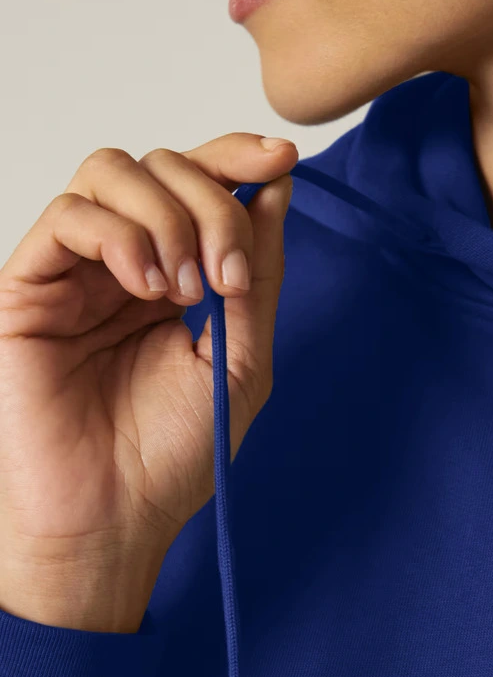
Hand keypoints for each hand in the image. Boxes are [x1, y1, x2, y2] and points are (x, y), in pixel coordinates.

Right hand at [0, 133, 296, 630]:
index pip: (201, 184)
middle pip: (163, 165)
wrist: (114, 519)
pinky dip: (118, 235)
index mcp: (177, 276)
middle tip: (226, 278)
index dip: (238, 157)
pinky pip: (67, 216)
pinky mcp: (29, 287)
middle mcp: (126, 263)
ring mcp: (76, 271)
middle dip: (211, 205)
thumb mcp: (241, 361)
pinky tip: (144, 287)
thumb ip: (258, 276)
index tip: (280, 160)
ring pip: (112, 172)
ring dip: (165, 217)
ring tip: (181, 290)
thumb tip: (276, 187)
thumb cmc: (170, 458)